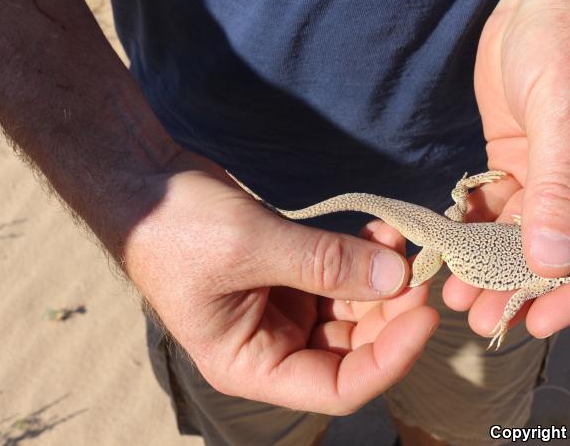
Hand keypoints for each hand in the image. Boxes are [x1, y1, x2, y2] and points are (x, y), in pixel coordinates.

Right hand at [123, 153, 437, 414]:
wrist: (144, 181)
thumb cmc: (175, 226)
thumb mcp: (250, 245)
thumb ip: (324, 263)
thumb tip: (395, 278)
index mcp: (251, 364)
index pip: (336, 387)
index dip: (388, 359)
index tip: (425, 315)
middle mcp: (272, 344)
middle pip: (353, 348)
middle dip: (391, 312)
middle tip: (420, 268)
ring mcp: (284, 308)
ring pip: (354, 310)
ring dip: (383, 279)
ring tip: (400, 238)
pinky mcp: (292, 275)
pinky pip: (341, 276)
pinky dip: (365, 256)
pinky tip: (381, 230)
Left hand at [444, 0, 569, 338]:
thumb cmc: (569, 40)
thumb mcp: (565, 113)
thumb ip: (559, 189)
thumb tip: (554, 263)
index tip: (534, 322)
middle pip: (568, 251)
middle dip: (524, 288)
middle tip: (482, 320)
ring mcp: (563, 176)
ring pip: (530, 237)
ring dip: (495, 267)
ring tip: (459, 297)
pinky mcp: (526, 165)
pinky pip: (503, 209)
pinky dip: (478, 232)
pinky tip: (452, 254)